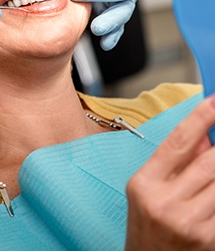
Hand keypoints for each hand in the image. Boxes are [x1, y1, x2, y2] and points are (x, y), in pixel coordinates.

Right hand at [125, 96, 214, 250]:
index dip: (200, 117)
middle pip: (209, 160)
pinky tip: (213, 187)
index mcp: (146, 183)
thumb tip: (205, 134)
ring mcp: (189, 223)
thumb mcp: (150, 186)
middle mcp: (165, 202)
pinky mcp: (208, 239)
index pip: (178, 141)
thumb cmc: (147, 223)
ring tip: (212, 163)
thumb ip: (176, 159)